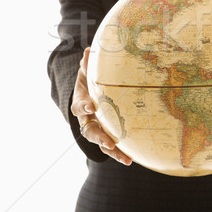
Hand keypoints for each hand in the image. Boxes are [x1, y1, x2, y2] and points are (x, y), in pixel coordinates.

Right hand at [71, 47, 131, 165]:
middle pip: (90, 131)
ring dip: (113, 151)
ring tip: (127, 159)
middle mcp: (87, 120)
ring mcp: (97, 129)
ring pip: (102, 143)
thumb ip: (87, 64)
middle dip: (99, 137)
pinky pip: (113, 146)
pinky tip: (132, 160)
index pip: (79, 107)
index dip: (84, 107)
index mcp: (81, 103)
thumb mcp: (86, 72)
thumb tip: (88, 51)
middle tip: (108, 142)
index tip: (91, 107)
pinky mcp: (108, 134)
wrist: (90, 93)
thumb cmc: (89, 80)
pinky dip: (120, 153)